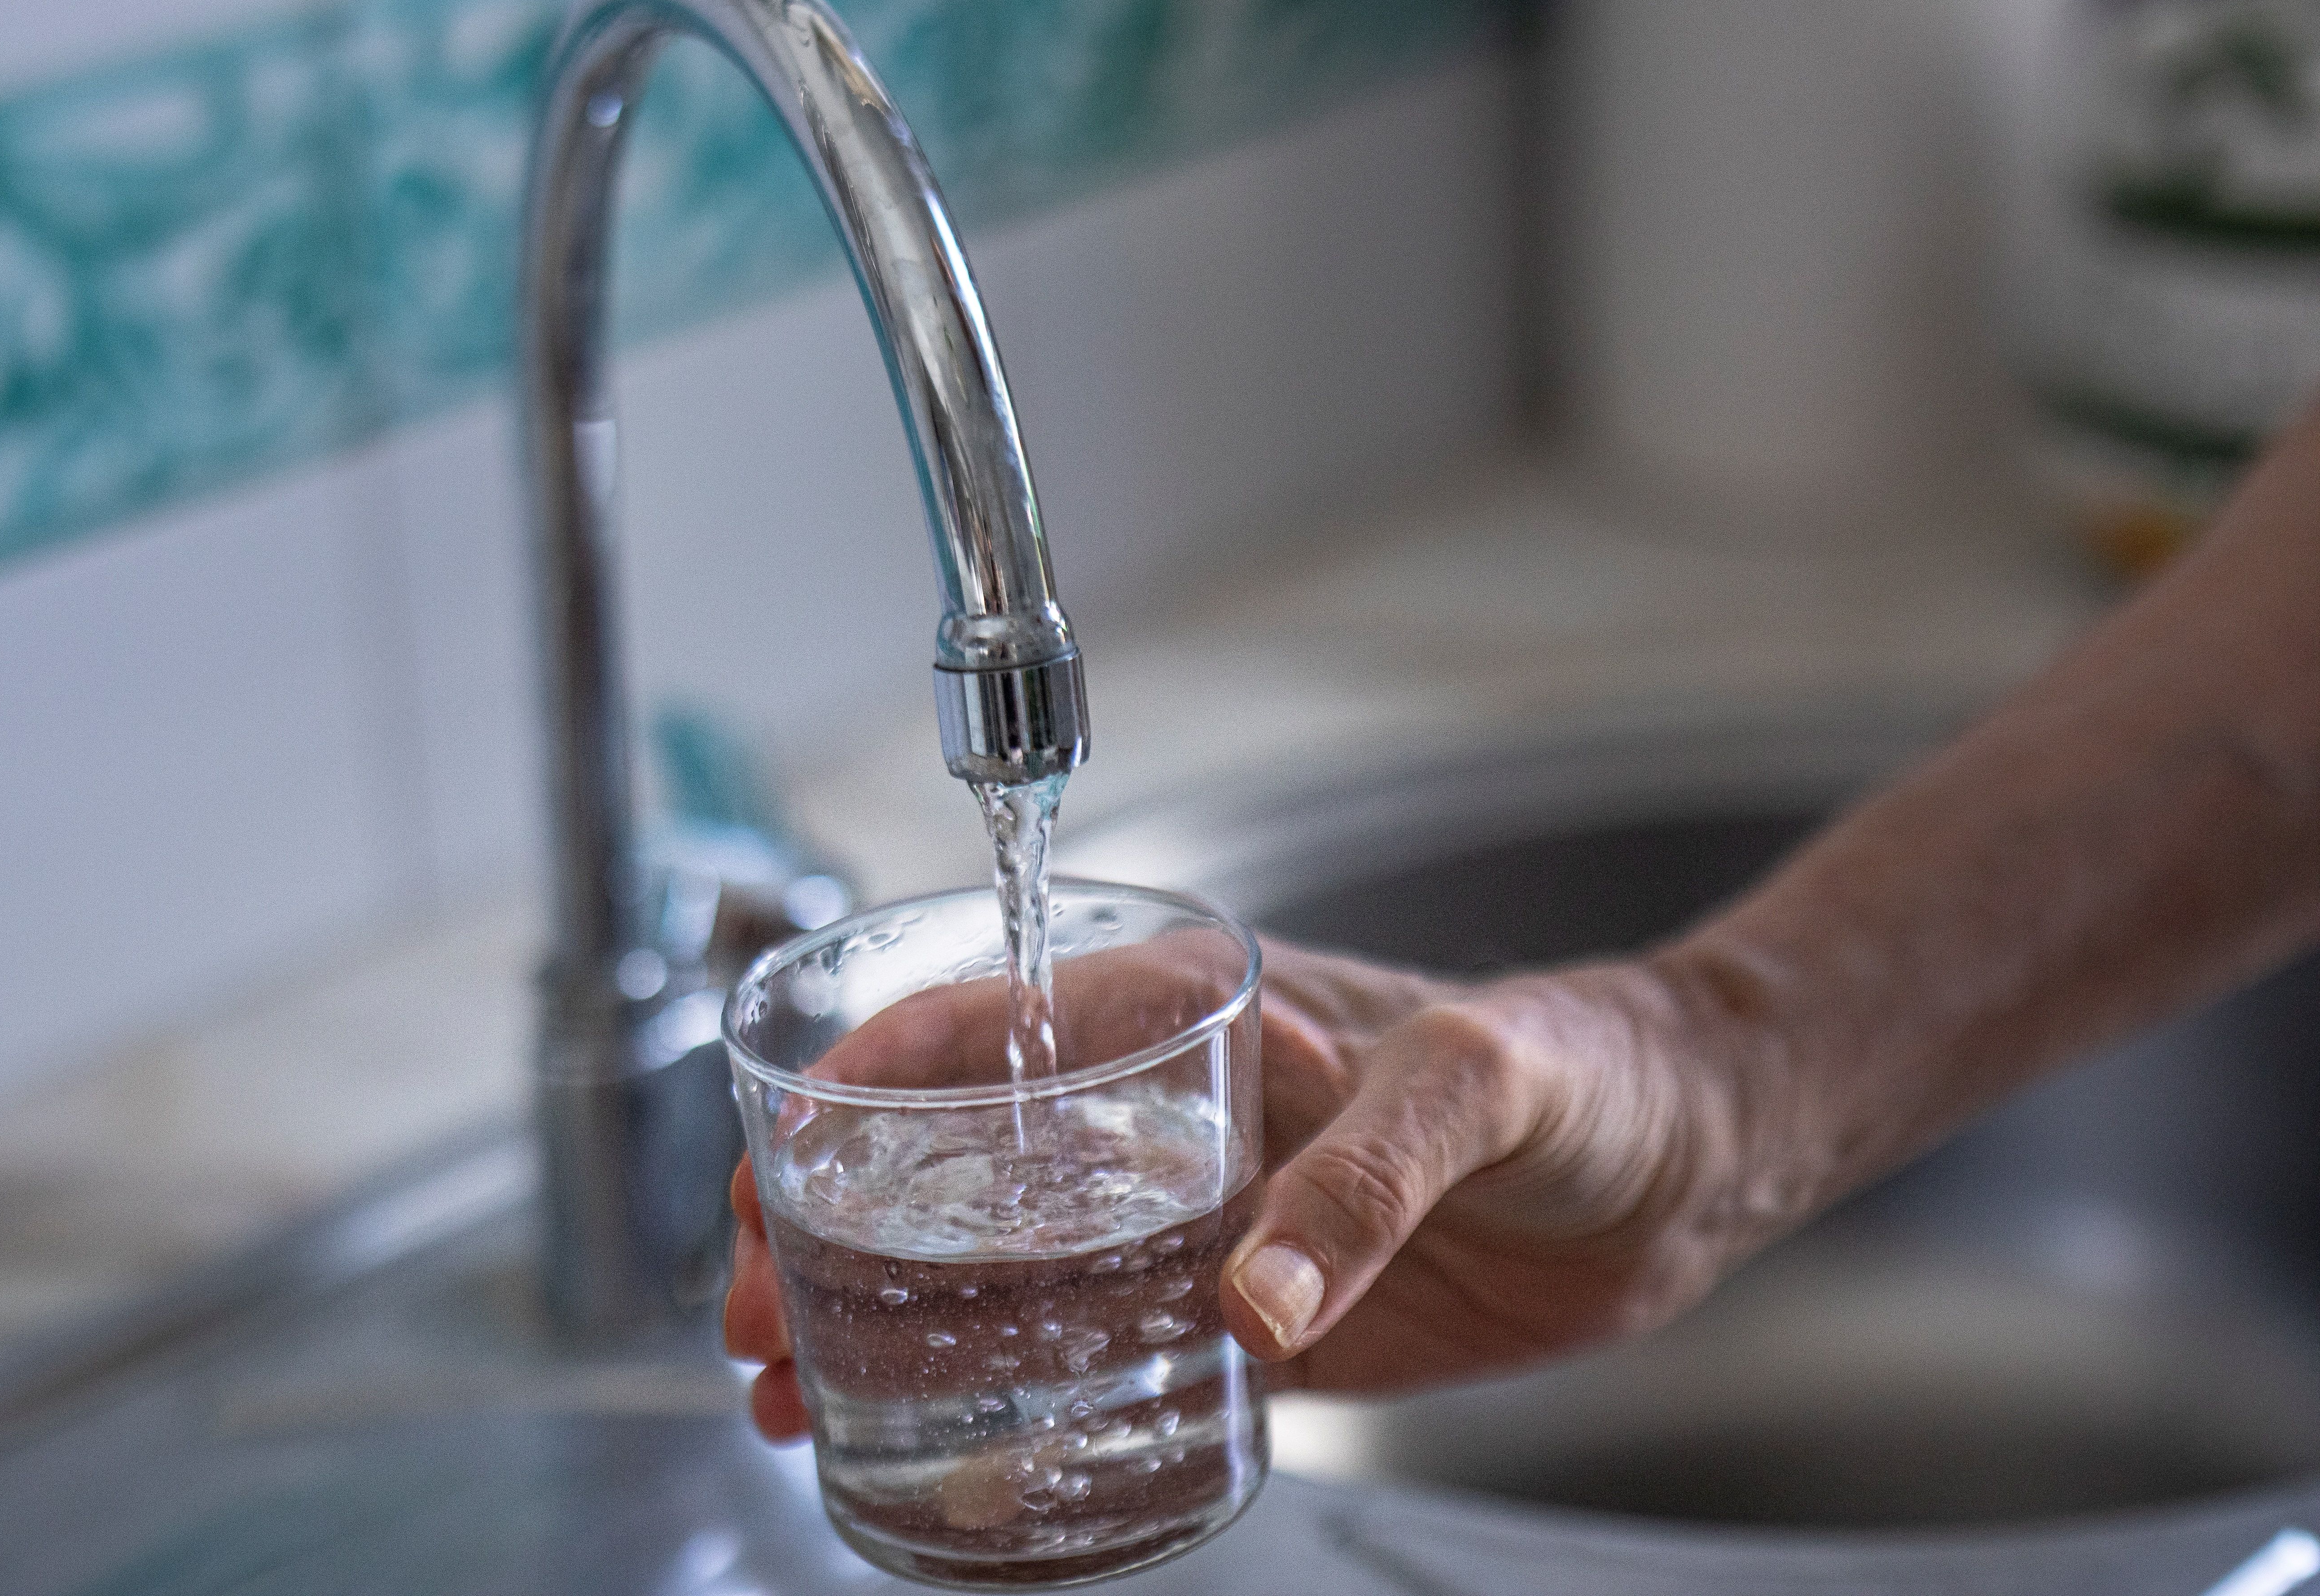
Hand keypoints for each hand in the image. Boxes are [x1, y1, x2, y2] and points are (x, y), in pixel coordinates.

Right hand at [724, 935, 1782, 1434]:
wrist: (1683, 1158)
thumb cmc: (1593, 1072)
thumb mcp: (1484, 1087)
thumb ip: (1372, 1178)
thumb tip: (1258, 1298)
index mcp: (1208, 1013)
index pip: (995, 1026)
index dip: (868, 1087)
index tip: (780, 1160)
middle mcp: (1178, 1107)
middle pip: (960, 1152)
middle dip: (835, 1219)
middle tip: (758, 1310)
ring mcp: (1201, 1207)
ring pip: (1003, 1251)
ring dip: (887, 1308)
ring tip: (793, 1381)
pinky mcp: (1249, 1296)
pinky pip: (1098, 1335)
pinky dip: (1005, 1378)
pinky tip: (936, 1427)